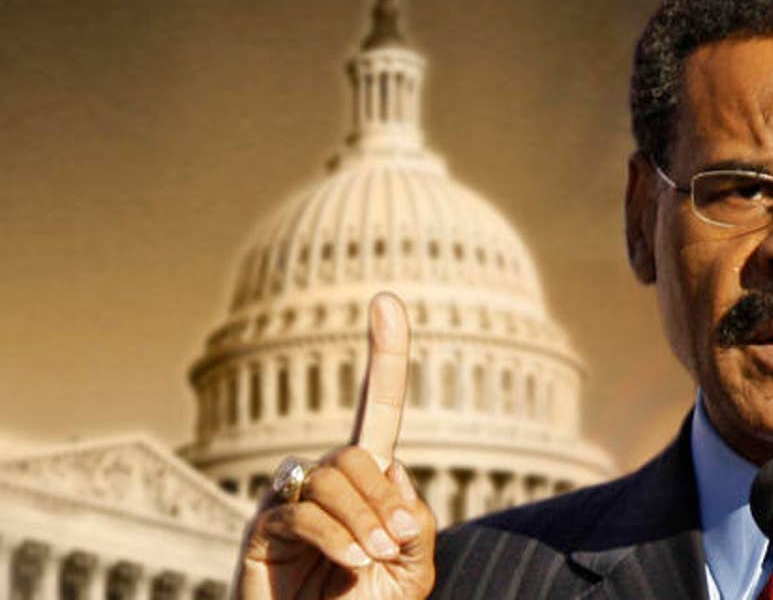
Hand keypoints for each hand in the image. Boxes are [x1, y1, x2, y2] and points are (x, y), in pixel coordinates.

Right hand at [236, 293, 435, 598]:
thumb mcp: (412, 567)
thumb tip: (391, 469)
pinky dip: (334, 537)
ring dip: (363, 519)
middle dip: (383, 498)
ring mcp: (290, 501)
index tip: (386, 300)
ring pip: (331, 476)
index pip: (376, 408)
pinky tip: (353, 564)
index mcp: (368, 481)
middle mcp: (326, 480)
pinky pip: (300, 510)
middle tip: (397, 542)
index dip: (385, 355)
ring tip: (374, 560)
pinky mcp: (261, 529)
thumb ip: (415, 520)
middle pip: (356, 453)